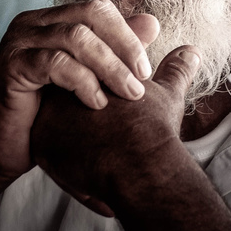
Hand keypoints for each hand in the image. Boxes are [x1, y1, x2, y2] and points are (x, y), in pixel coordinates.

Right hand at [0, 0, 159, 180]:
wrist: (6, 149)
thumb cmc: (47, 116)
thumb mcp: (88, 80)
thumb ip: (115, 51)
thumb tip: (152, 23)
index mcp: (50, 21)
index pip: (98, 10)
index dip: (127, 34)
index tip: (146, 70)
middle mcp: (32, 23)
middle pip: (90, 14)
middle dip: (124, 45)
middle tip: (142, 78)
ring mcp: (18, 41)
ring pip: (76, 36)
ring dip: (109, 66)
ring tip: (128, 94)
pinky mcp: (10, 65)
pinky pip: (55, 62)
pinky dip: (82, 81)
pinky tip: (96, 103)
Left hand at [30, 45, 201, 215]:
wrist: (138, 165)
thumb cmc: (153, 128)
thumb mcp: (167, 95)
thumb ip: (174, 71)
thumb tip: (191, 52)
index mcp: (87, 73)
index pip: (85, 78)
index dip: (107, 96)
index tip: (127, 117)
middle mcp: (60, 90)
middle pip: (66, 105)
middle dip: (89, 122)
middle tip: (115, 138)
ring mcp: (45, 118)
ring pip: (58, 134)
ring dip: (81, 149)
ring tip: (107, 159)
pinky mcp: (39, 147)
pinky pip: (51, 159)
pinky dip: (74, 172)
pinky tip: (95, 177)